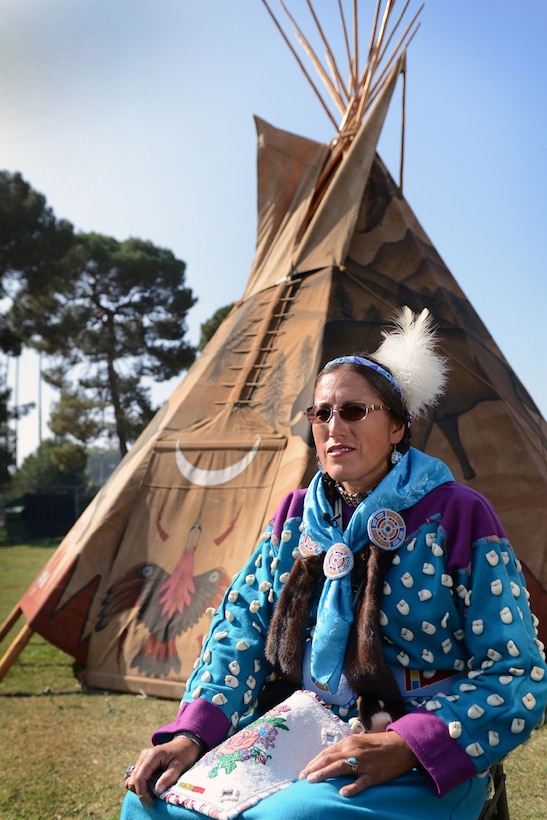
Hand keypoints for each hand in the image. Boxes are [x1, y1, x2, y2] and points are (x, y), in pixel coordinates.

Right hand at [124, 736, 200, 807]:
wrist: (184, 744)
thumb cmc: (183, 754)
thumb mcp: (179, 766)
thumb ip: (168, 778)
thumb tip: (157, 791)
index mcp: (152, 755)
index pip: (139, 778)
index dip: (142, 793)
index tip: (150, 803)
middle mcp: (144, 756)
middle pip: (132, 780)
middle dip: (141, 792)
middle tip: (154, 798)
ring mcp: (142, 759)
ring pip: (132, 779)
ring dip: (140, 789)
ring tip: (153, 792)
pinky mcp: (143, 763)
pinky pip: (136, 777)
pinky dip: (141, 785)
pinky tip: (152, 787)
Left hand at [298, 731, 417, 797]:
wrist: (401, 746)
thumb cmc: (379, 744)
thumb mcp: (359, 742)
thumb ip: (345, 749)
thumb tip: (330, 758)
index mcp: (349, 742)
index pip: (326, 753)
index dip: (314, 762)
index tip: (303, 771)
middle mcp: (353, 751)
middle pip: (329, 759)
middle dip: (313, 768)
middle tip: (301, 778)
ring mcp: (364, 763)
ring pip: (340, 768)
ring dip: (324, 773)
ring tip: (312, 780)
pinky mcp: (374, 775)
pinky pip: (361, 782)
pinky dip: (352, 787)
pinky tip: (342, 793)